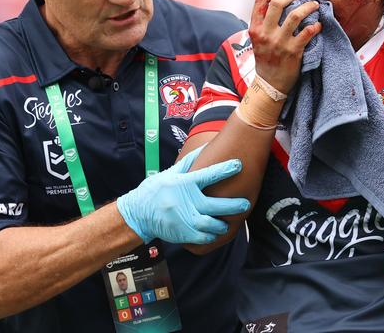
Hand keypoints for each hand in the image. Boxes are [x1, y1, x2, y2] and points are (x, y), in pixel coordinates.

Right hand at [116, 146, 249, 243]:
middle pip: (215, 205)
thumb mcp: (171, 173)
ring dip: (223, 224)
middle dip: (233, 205)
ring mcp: (184, 220)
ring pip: (212, 225)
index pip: (207, 175)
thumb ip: (190, 162)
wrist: (138, 213)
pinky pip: (204, 237)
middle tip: (246, 204)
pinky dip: (212, 236)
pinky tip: (217, 232)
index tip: (239, 164)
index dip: (224, 169)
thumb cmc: (157, 190)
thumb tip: (207, 146)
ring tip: (230, 221)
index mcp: (184, 184)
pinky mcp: (183, 234)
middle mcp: (185, 202)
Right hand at [249, 0, 321, 93]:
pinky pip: (307, 33)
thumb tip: (278, 0)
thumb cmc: (266, 59)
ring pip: (295, 15)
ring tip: (315, 5)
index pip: (260, 0)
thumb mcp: (258, 40)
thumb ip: (264, 22)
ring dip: (308, 7)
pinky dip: (316, 26)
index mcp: (255, 28)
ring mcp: (279, 43)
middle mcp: (265, 34)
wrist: (270, 85)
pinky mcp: (293, 52)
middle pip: (277, 3)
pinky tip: (319, 25)